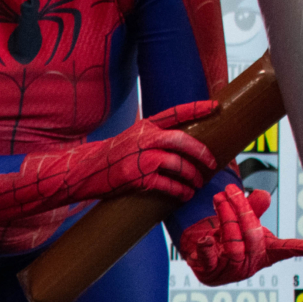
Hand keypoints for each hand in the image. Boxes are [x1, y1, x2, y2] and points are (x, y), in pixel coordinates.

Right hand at [58, 100, 217, 203]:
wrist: (87, 170)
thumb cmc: (113, 155)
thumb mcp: (133, 136)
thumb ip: (154, 134)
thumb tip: (181, 140)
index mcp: (146, 126)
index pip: (177, 113)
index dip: (197, 108)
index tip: (216, 107)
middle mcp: (146, 139)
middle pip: (182, 141)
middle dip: (201, 152)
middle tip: (211, 162)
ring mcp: (142, 159)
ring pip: (178, 164)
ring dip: (192, 176)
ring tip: (198, 183)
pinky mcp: (138, 178)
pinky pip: (167, 185)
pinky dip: (180, 190)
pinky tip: (185, 194)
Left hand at [178, 184, 302, 286]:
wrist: (196, 252)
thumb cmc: (225, 236)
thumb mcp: (241, 220)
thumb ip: (253, 209)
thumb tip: (262, 195)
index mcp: (263, 252)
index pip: (283, 250)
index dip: (299, 248)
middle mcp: (249, 264)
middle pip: (253, 237)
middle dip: (243, 211)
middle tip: (231, 189)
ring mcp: (230, 271)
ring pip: (234, 246)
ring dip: (226, 219)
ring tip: (218, 198)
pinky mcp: (209, 273)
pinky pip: (210, 261)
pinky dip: (207, 250)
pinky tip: (204, 239)